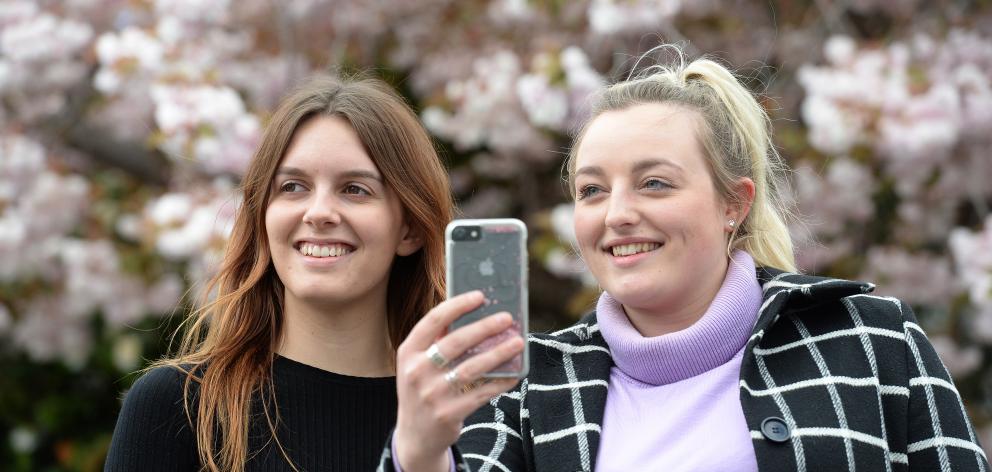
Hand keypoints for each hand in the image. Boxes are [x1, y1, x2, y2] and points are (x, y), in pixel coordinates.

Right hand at [394, 290, 524, 471]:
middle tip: (507, 318)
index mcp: (408, 352)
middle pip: (455, 342)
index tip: (480, 296)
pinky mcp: (448, 414)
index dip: (457, 305)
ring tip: (518, 342)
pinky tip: (514, 373)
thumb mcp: (419, 364)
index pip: (433, 321)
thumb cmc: (423, 388)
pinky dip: (500, 381)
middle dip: (485, 327)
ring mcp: (432, 394)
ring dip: (498, 353)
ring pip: (472, 368)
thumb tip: (474, 313)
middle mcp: (416, 372)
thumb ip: (438, 340)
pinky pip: (481, 393)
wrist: (415, 436)